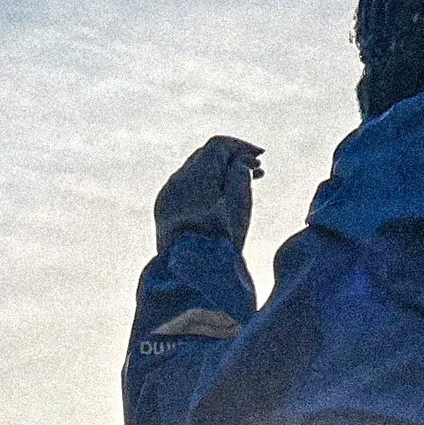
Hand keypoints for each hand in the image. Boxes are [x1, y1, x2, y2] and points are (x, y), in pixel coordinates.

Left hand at [153, 135, 263, 255]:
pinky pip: (185, 187)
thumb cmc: (220, 244)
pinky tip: (220, 196)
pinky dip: (204, 185)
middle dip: (232, 159)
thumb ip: (240, 173)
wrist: (189, 279)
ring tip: (243, 183)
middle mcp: (175, 182)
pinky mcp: (162, 208)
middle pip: (206, 156)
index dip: (242, 147)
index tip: (261, 158)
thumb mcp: (239, 206)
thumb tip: (239, 159)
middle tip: (257, 170)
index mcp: (194, 179)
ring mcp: (165, 195)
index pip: (219, 146)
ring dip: (219, 173)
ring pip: (195, 170)